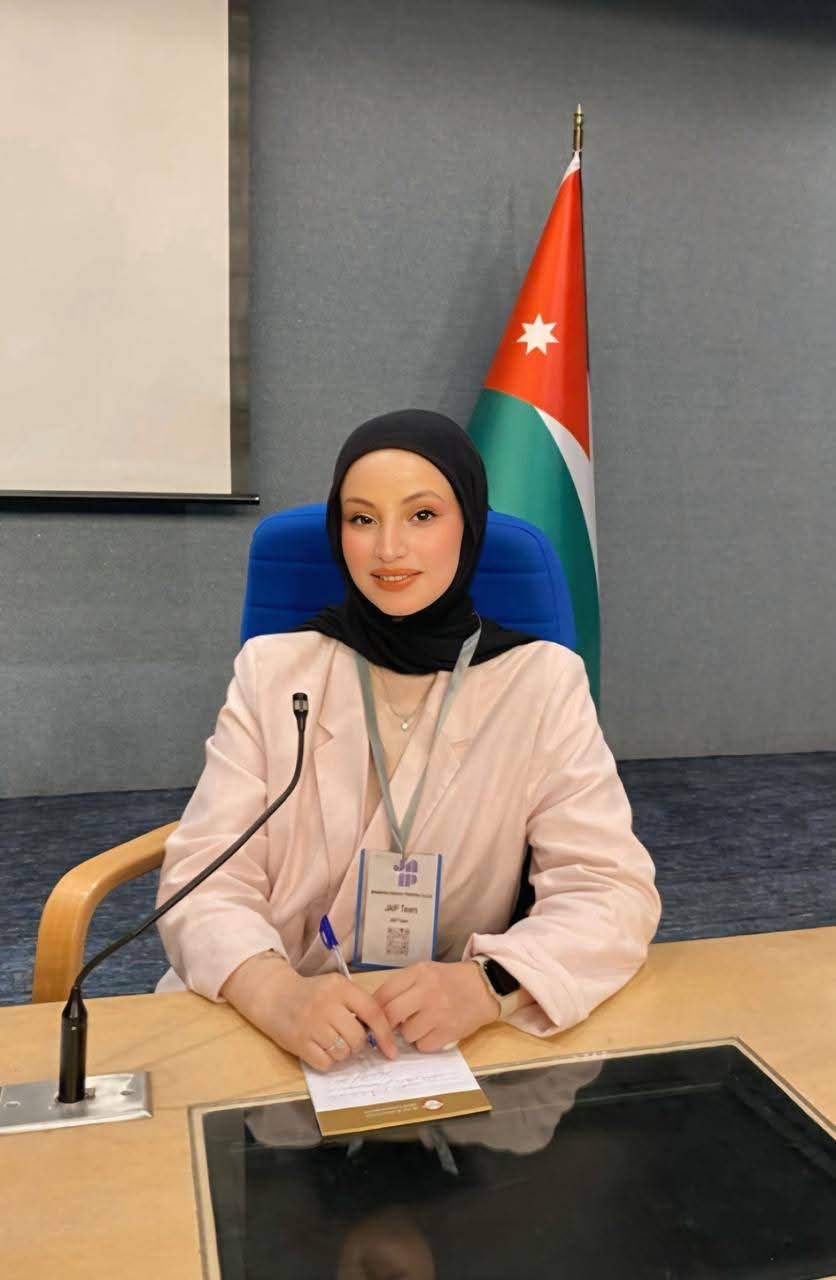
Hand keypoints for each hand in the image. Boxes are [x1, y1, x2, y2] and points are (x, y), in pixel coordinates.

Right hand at [221, 953, 398, 1071]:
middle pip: (358, 1038)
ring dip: (341, 1053)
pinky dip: (326, 1061)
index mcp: (340, 987)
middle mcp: (326, 1004)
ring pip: (343, 1053)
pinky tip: (319, 1048)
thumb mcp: (335, 989)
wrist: (273, 996)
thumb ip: (357, 1005)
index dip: (385, 1034)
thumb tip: (380, 1033)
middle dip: (357, 1044)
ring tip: (331, 1041)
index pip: (373, 1012)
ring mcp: (312, 1024)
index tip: (391, 1051)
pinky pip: (325, 1063)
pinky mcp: (299, 1042)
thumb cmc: (310, 994)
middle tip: (347, 1038)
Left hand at [373, 960, 499, 1052]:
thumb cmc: (449, 980)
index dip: (374, 1008)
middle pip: (390, 1015)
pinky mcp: (449, 1031)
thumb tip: (375, 1008)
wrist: (484, 988)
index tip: (373, 1016)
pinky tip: (433, 1031)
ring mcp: (439, 1012)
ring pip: (407, 1034)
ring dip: (409, 1033)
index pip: (384, 993)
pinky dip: (425, 1042)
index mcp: (419, 973)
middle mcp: (428, 991)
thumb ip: (401, 985)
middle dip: (387, 1025)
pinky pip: (424, 1046)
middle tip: (390, 1026)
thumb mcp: (424, 972)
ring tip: (421, 1024)